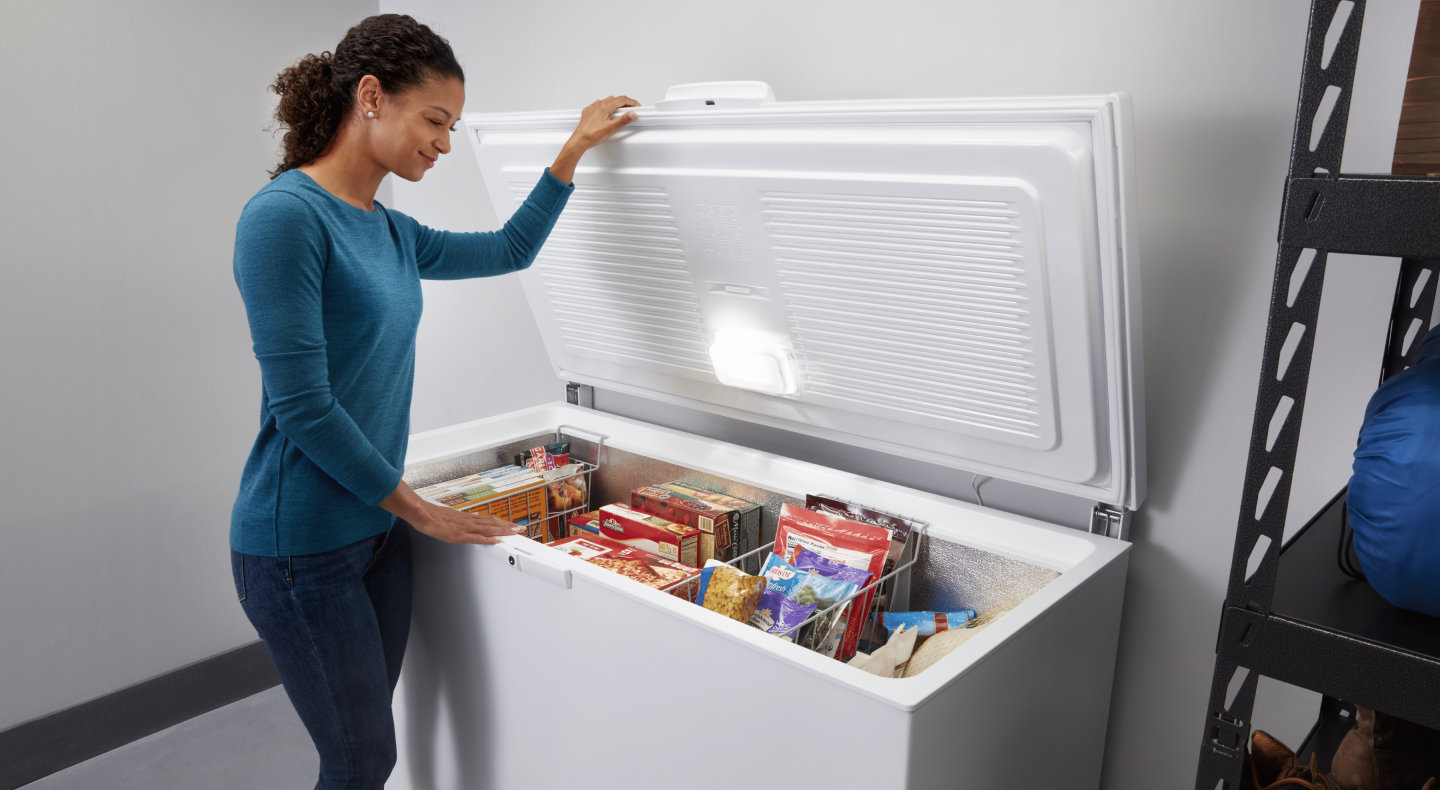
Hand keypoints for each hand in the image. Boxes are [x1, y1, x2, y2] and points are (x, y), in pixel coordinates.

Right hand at [379, 481, 525, 544]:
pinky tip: (497, 541)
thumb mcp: (449, 516)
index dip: (501, 522)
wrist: (421, 512)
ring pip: (488, 529)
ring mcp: (464, 528)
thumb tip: (471, 520)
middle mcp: (468, 521)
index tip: (512, 525)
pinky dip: (488, 539)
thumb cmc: (431, 515)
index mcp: (466, 518)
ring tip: (516, 532)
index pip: (488, 520)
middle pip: (492, 523)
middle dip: (508, 526)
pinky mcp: (458, 535)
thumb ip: (461, 519)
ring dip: (503, 531)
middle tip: (521, 528)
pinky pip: (476, 538)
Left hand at [549, 95, 639, 184]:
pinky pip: (599, 105)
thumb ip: (623, 120)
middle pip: (615, 99)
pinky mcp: (588, 112)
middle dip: (625, 103)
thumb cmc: (591, 135)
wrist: (579, 140)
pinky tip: (606, 113)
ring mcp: (592, 108)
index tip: (637, 106)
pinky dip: (606, 106)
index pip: (622, 100)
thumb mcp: (611, 128)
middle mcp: (598, 105)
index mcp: (605, 107)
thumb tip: (632, 113)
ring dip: (615, 104)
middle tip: (632, 109)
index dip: (632, 102)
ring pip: (606, 101)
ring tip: (621, 111)